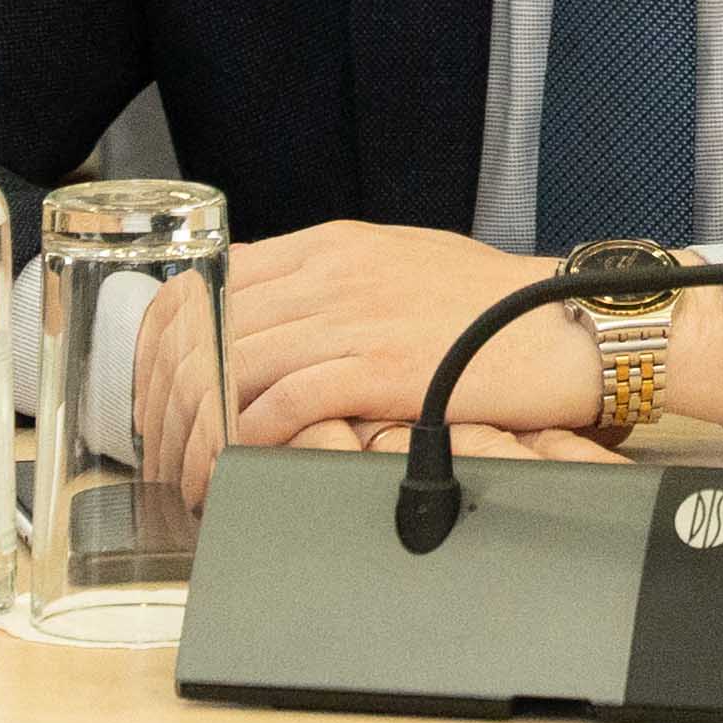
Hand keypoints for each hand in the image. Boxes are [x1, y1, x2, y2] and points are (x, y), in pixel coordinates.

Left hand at [134, 221, 598, 508]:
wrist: (567, 322)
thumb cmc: (490, 306)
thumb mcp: (397, 266)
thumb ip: (330, 286)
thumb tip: (271, 325)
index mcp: (330, 244)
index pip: (208, 280)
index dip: (165, 342)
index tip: (156, 392)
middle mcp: (330, 270)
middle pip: (207, 326)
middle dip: (168, 398)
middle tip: (164, 451)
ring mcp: (353, 315)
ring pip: (233, 367)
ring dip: (201, 431)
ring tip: (194, 477)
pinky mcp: (380, 366)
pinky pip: (283, 401)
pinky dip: (248, 440)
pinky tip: (241, 466)